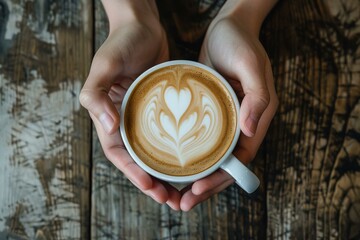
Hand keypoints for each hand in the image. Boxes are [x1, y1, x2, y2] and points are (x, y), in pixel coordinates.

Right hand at [79, 1, 180, 209]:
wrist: (142, 26)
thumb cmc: (121, 43)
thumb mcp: (103, 66)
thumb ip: (96, 97)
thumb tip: (107, 129)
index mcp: (109, 117)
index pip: (120, 154)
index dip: (134, 173)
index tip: (152, 188)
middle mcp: (126, 121)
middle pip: (138, 160)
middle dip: (153, 182)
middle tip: (172, 199)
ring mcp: (144, 117)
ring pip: (155, 153)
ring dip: (166, 173)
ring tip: (183, 190)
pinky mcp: (161, 109)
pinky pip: (169, 135)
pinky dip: (177, 151)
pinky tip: (192, 160)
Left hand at [180, 1, 278, 210]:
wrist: (228, 27)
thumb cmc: (240, 43)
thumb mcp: (251, 64)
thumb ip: (257, 97)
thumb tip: (251, 132)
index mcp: (255, 118)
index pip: (240, 159)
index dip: (221, 178)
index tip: (198, 190)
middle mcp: (241, 124)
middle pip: (224, 164)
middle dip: (206, 186)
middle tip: (183, 203)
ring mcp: (225, 120)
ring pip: (211, 157)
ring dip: (195, 176)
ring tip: (174, 192)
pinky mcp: (209, 113)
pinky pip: (201, 141)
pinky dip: (190, 156)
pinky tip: (172, 164)